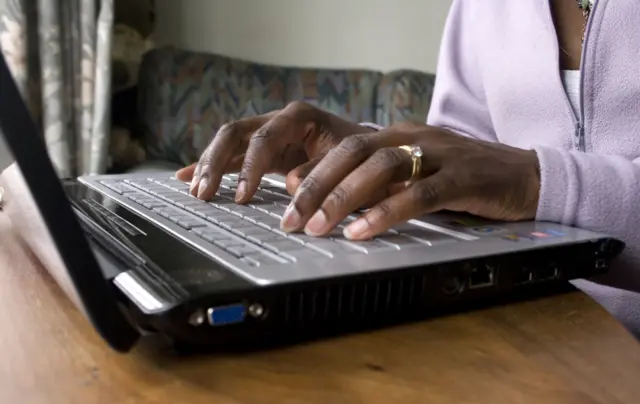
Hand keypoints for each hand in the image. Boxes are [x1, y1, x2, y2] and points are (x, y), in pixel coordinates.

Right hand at [175, 101, 373, 201]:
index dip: (249, 168)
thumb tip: (291, 184)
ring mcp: (268, 133)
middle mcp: (278, 120)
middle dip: (215, 163)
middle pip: (235, 133)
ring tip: (196, 192)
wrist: (366, 150)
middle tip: (204, 193)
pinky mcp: (263, 150)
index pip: (263, 138)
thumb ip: (320, 170)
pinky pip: (232, 155)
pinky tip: (187, 177)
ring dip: (209, 166)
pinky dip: (212, 167)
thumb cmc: (359, 154)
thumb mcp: (346, 161)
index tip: (242, 196)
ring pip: (228, 143)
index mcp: (298, 116)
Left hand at [280, 122, 540, 239]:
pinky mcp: (463, 177)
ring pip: (381, 167)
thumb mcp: (417, 174)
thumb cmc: (465, 179)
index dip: (314, 169)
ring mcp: (440, 154)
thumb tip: (337, 197)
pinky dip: (387, 213)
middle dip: (317, 185)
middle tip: (292, 218)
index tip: (286, 194)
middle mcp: (414, 137)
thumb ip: (382, 182)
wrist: (526, 175)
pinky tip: (363, 232)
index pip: (345, 146)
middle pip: (354, 152)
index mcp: (399, 134)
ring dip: (344, 198)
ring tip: (318, 226)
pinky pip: (419, 194)